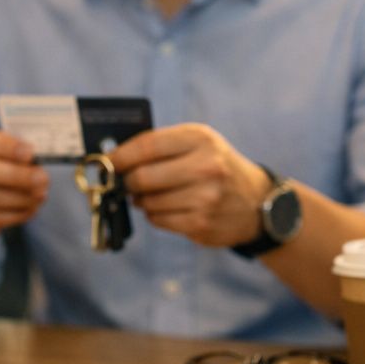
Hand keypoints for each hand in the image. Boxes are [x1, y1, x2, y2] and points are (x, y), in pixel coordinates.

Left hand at [111, 124, 270, 246]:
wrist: (258, 202)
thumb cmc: (218, 167)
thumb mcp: (200, 144)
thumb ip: (162, 146)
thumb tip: (114, 157)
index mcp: (201, 139)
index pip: (147, 146)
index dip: (119, 156)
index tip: (106, 162)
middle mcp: (206, 167)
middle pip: (142, 177)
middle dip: (127, 182)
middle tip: (127, 182)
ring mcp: (205, 198)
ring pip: (147, 202)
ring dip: (142, 200)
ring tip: (153, 195)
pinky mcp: (201, 224)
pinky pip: (159, 220)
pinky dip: (156, 215)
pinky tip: (170, 208)